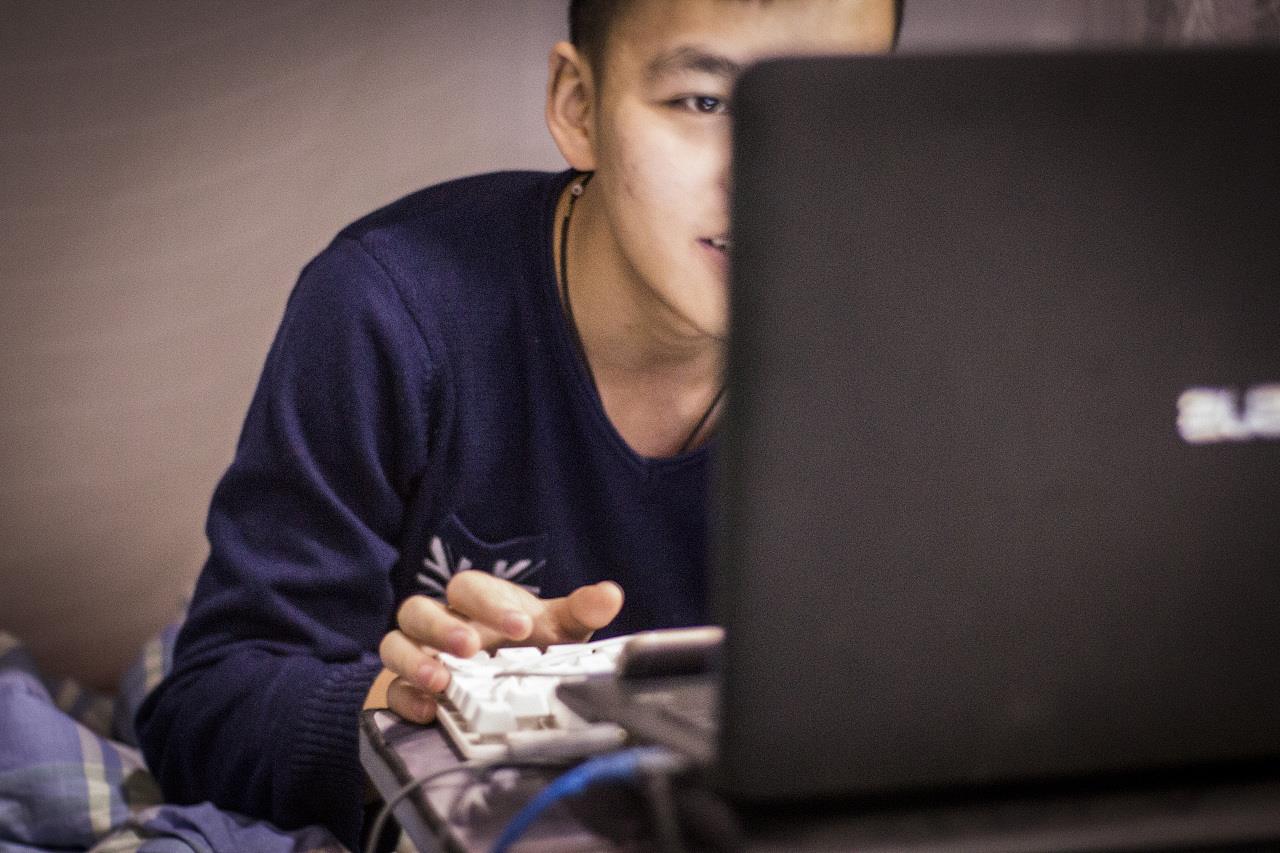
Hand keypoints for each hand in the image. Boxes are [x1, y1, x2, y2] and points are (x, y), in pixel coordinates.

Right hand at [373, 571, 623, 723]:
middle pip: (418, 609)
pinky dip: (406, 699)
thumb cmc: (529, 648)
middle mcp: (440, 624)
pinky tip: (429, 711)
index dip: (490, 603)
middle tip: (470, 648)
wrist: (506, 689)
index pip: (468, 587)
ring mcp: (418, 656)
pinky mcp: (406, 690)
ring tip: (441, 683)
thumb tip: (611, 594)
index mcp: (476, 603)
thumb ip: (582, 611)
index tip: (521, 626)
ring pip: (395, 644)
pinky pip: (392, 690)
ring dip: (415, 661)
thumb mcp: (558, 631)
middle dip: (442, 628)